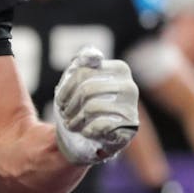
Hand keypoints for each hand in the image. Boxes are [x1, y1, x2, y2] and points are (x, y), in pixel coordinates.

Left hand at [53, 47, 139, 165]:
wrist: (89, 138)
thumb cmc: (82, 106)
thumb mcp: (76, 80)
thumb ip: (82, 63)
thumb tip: (92, 55)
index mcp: (119, 69)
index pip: (83, 72)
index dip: (66, 89)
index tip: (61, 100)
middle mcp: (129, 86)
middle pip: (87, 89)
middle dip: (69, 105)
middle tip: (65, 115)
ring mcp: (131, 108)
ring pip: (91, 107)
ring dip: (75, 120)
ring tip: (72, 125)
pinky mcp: (129, 129)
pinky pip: (99, 126)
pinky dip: (86, 130)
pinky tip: (86, 132)